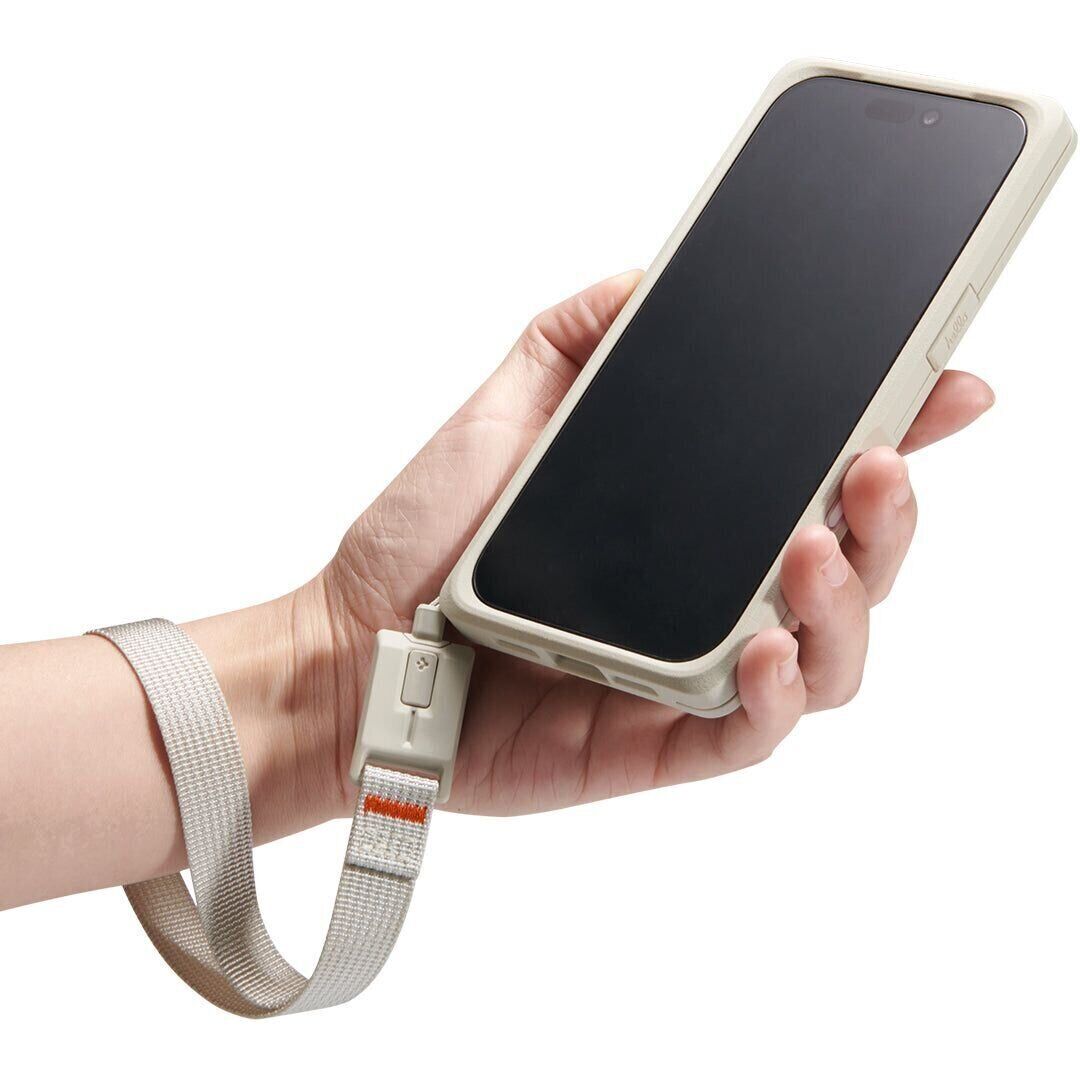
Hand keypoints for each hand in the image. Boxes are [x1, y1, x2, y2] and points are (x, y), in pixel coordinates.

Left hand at [308, 271, 994, 815]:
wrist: (353, 638)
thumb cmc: (425, 533)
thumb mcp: (506, 407)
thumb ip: (578, 337)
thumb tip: (650, 275)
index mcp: (686, 518)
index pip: (813, 477)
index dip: (893, 434)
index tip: (939, 388)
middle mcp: (705, 592)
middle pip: (848, 567)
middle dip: (888, 517)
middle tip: (874, 466)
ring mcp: (691, 670)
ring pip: (828, 656)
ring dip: (850, 603)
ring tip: (817, 551)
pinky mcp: (659, 741)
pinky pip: (754, 733)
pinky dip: (781, 693)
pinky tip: (766, 645)